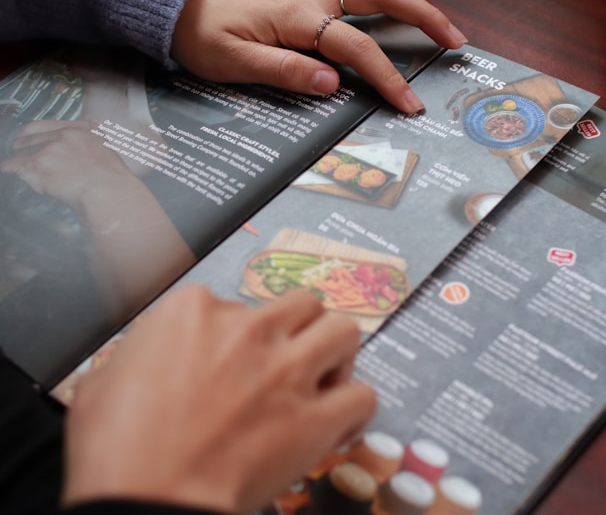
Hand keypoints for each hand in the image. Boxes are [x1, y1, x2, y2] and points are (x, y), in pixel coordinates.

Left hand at [0, 120, 136, 207]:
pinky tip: (9, 171)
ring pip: (21, 150)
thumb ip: (87, 147)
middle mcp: (66, 134)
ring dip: (19, 160)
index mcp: (84, 128)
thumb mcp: (106, 152)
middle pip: (31, 135)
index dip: (34, 134)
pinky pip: (13, 165)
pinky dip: (10, 169)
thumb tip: (71, 155)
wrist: (110, 192)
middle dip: (23, 146)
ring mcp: (51, 147)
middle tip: (20, 155)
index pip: (49, 124)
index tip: (28, 139)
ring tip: (21, 169)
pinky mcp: (39, 164)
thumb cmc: (113, 181)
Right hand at [62, 286, 375, 513]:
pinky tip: (335, 421)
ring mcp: (286, 370)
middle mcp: (248, 328)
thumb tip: (152, 358)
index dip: (235, 334)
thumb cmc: (115, 448)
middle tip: (289, 356)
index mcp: (194, 310)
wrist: (144, 500)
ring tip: (323, 375)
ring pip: (344, 330)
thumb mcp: (105, 378)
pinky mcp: (314, 418)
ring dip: (336, 353)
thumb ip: (141, 351)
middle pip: (303, 303)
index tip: (230, 359)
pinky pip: (362, 395)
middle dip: (299, 328)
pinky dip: (353, 407)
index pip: (234, 302)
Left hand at [172, 0, 466, 113]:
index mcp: (297, 18)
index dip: (387, 76)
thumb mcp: (234, 63)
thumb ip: (284, 72)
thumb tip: (332, 84)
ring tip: (433, 20)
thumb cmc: (199, 34)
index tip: (409, 103)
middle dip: (423, 16)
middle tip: (454, 38)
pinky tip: (387, 4)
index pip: (356, 48)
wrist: (175, 1)